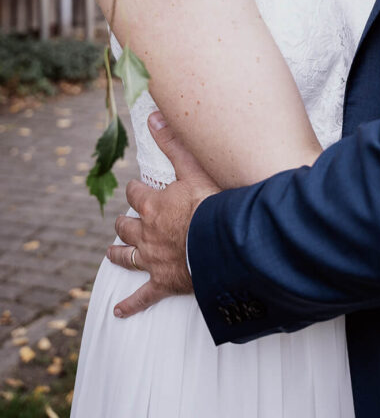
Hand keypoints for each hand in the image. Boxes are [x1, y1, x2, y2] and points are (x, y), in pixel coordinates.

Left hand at [107, 112, 220, 317]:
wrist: (220, 243)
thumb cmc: (208, 203)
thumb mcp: (192, 167)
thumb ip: (173, 142)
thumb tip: (153, 116)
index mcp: (152, 205)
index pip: (136, 193)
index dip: (136, 189)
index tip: (137, 187)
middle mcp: (147, 232)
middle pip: (127, 226)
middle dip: (124, 222)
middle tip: (123, 221)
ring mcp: (153, 259)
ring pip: (129, 256)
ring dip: (119, 253)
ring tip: (111, 253)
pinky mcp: (163, 282)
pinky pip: (143, 296)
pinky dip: (131, 304)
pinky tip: (119, 312)